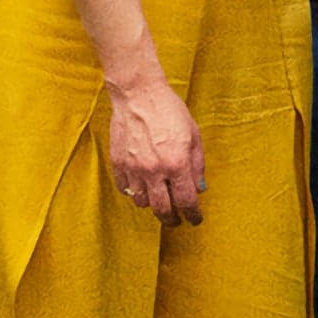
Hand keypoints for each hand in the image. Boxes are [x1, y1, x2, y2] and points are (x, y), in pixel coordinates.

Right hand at [107, 76, 205, 225]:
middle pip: (162, 209)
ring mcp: (133, 168)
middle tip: (177, 221)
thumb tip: (199, 188)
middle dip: (171, 219)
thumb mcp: (194, 135)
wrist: (139, 96)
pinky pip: (125, 189)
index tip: (195, 220)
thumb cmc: (170, 111)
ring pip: (141, 202)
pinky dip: (135, 192)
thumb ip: (197, 165)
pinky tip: (143, 188)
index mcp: (177, 163)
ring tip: (160, 200)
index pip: (186, 200)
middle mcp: (154, 170)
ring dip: (152, 205)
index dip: (192, 214)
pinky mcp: (117, 163)